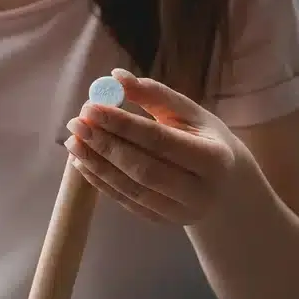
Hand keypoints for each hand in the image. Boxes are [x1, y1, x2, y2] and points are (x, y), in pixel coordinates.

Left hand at [64, 68, 239, 224]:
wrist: (226, 186)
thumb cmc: (204, 138)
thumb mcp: (188, 113)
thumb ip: (154, 94)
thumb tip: (115, 76)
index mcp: (214, 158)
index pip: (160, 140)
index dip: (122, 124)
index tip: (90, 107)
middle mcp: (200, 192)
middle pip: (143, 170)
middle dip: (105, 145)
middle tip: (76, 123)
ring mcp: (180, 213)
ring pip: (131, 190)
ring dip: (96, 164)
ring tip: (72, 141)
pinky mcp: (162, 222)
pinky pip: (126, 202)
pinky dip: (100, 182)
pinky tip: (81, 161)